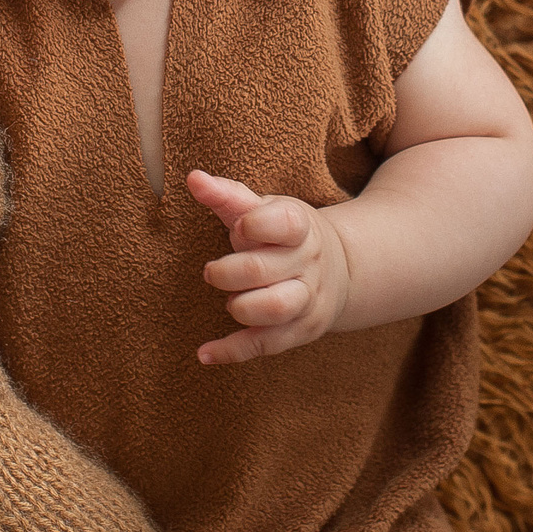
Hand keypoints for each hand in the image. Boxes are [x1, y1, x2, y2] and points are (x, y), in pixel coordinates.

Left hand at [187, 171, 349, 364]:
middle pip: (265, 270)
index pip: (284, 223)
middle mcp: (308, 264)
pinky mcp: (300, 331)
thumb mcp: (264, 210)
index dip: (255, 225)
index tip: (237, 227)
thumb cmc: (284, 235)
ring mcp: (308, 299)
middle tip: (212, 270)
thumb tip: (193, 178)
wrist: (339, 268)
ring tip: (230, 300)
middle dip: (229, 272)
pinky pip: (265, 345)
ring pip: (275, 309)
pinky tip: (205, 352)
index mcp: (300, 228)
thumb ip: (228, 196)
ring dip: (240, 307)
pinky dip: (232, 351)